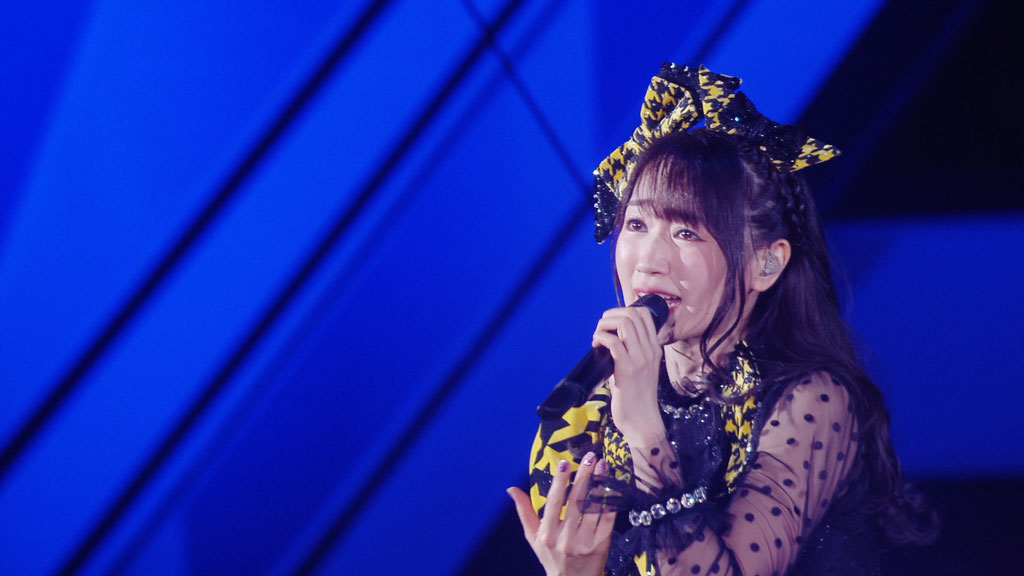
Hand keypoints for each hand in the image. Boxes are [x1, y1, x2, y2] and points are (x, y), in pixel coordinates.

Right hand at [507, 452, 614, 575]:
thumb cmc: (551, 557)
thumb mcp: (533, 537)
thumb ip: (524, 512)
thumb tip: (511, 489)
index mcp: (546, 535)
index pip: (554, 503)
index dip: (559, 481)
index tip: (564, 462)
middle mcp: (565, 539)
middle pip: (576, 502)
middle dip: (583, 476)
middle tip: (590, 457)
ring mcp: (585, 543)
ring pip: (593, 508)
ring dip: (600, 484)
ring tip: (603, 465)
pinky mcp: (602, 546)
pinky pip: (608, 519)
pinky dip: (611, 501)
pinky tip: (613, 486)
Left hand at [592, 306, 663, 440]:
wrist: (643, 421)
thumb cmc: (638, 397)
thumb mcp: (642, 369)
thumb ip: (633, 353)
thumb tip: (613, 339)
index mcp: (655, 348)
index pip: (644, 314)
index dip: (623, 311)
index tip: (611, 323)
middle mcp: (650, 350)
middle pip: (632, 314)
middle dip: (610, 315)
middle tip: (601, 328)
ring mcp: (640, 359)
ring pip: (624, 323)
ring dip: (604, 324)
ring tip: (597, 336)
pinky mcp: (627, 370)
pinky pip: (614, 342)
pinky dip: (601, 338)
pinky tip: (596, 346)